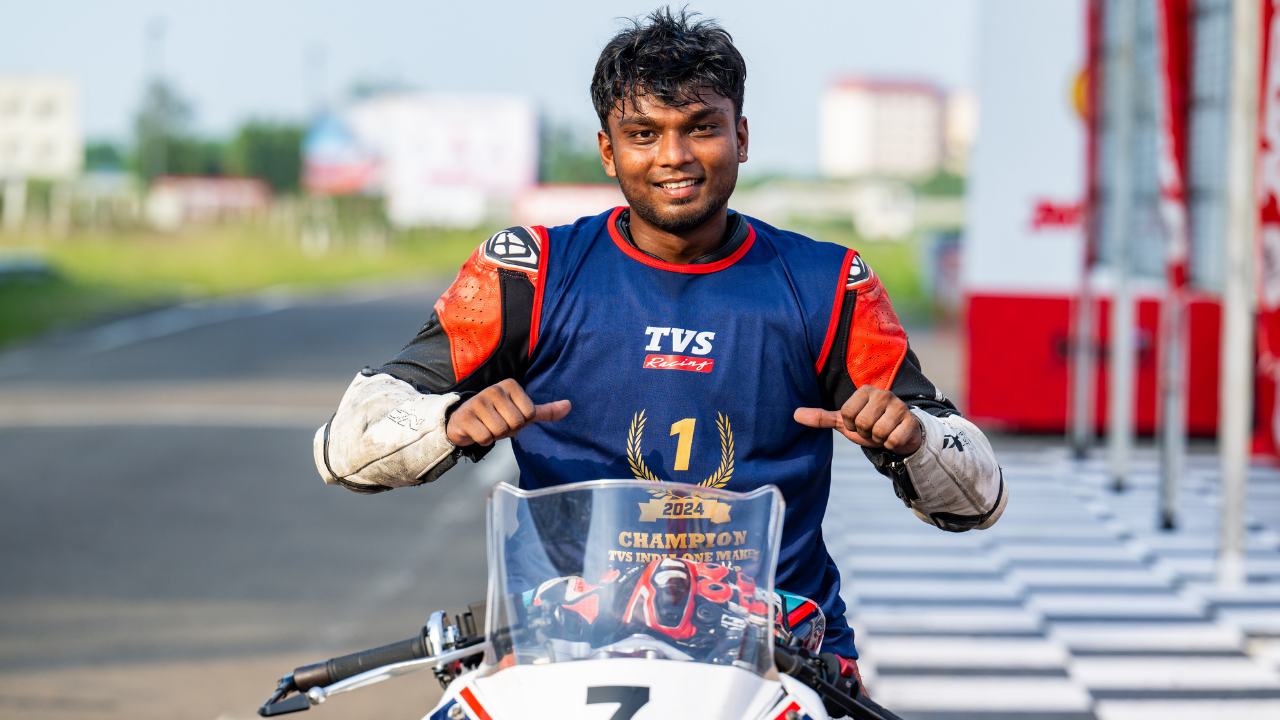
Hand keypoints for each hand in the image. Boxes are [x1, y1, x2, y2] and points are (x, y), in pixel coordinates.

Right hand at [446, 379, 570, 446]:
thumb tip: (569, 406)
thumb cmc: (495, 415)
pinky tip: (477, 431)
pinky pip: (485, 438)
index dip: (521, 423)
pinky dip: (483, 440)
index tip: (509, 417)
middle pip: (516, 423)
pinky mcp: (465, 416)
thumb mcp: (523, 412)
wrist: (463, 421)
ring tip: (487, 426)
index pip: (530, 414)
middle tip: (497, 424)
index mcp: (510, 385)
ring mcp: (478, 401)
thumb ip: (546, 411)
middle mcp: (494, 389)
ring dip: (496, 436)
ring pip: (501, 431)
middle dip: (509, 430)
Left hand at [794, 386, 920, 454]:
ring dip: (878, 439)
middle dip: (865, 433)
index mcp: (865, 391)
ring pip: (878, 432)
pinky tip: (895, 436)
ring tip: (883, 432)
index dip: (850, 425)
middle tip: (872, 429)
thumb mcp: (844, 422)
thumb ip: (821, 418)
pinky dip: (891, 444)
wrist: (899, 435)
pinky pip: (893, 440)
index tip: (858, 423)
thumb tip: (795, 415)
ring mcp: (899, 406)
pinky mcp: (911, 421)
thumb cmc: (869, 425)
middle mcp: (883, 394)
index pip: (846, 414)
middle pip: (862, 423)